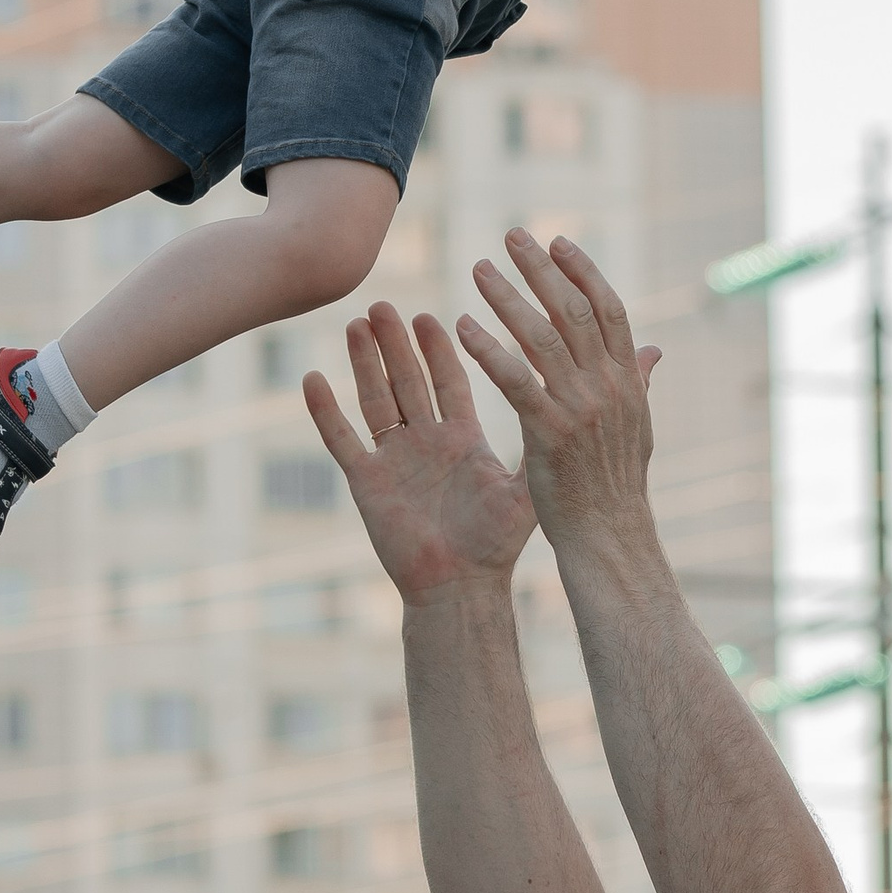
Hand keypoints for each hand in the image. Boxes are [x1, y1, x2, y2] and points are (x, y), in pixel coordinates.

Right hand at [304, 305, 533, 602]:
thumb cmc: (495, 545)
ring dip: (364, 364)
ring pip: (375, 401)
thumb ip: (542, 442)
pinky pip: (343, 441)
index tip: (430, 316)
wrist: (461, 588)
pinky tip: (312, 380)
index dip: (438, 350)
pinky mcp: (367, 484)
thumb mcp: (524, 487)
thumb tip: (579, 406)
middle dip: (396, 344)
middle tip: (384, 304)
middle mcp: (426, 444)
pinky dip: (327, 412)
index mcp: (462, 441)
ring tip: (355, 324)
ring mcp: (394, 461)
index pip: (449, 382)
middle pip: (407, 382)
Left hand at [456, 233, 660, 551]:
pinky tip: (462, 328)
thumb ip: (639, 382)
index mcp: (628, 380)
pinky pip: (514, 380)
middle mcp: (608, 386)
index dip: (583, 272)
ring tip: (479, 270)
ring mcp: (581, 407)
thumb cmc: (615, 485)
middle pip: (573, 311)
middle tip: (512, 236)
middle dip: (542, 269)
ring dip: (509, 298)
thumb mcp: (637, 428)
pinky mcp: (549, 431)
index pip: (608, 310)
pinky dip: (489, 349)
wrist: (609, 536)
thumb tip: (655, 349)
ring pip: (543, 337)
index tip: (557, 242)